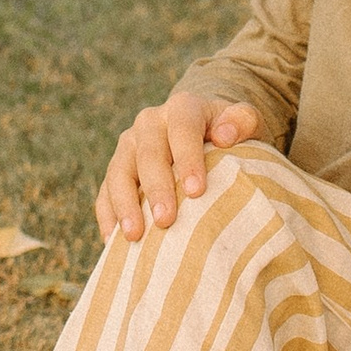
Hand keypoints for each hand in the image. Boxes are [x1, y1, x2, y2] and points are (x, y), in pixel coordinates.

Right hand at [95, 94, 258, 240]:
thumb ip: (244, 121)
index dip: (188, 158)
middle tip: (166, 220)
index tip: (197, 191)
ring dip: (125, 204)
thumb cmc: (228, 134)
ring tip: (134, 235)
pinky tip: (113, 242)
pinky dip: (108, 216)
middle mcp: (149, 122)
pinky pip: (105, 192)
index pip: (182, 129)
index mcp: (182, 108)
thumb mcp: (245, 123)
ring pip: (119, 172)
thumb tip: (225, 135)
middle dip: (156, 188)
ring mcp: (128, 146)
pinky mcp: (116, 170)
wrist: (202, 133)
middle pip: (148, 154)